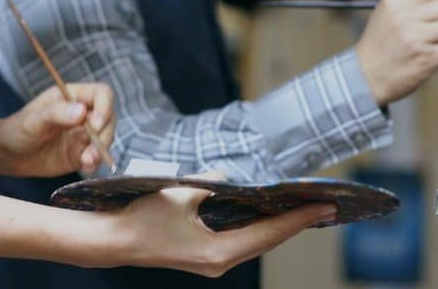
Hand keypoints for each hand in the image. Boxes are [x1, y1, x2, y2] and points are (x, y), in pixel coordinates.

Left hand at [0, 83, 115, 177]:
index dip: (105, 107)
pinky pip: (97, 157)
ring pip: (106, 138)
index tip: (96, 124)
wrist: (8, 155)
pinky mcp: (81, 154)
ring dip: (101, 150)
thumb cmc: (17, 129)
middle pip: (108, 118)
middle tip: (91, 149)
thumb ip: (56, 113)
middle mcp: (82, 113)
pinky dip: (96, 163)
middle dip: (104, 134)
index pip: (102, 94)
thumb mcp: (33, 120)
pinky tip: (86, 167)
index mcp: (72, 96)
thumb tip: (82, 112)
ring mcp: (83, 134)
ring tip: (87, 161)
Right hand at [107, 171, 334, 276]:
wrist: (113, 241)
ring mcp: (212, 262)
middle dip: (296, 223)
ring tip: (304, 210)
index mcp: (218, 251)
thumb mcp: (178, 193)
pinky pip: (241, 243)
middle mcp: (220, 262)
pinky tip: (268, 216)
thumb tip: (224, 175)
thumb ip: (207, 183)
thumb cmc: (142, 217)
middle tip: (324, 206)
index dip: (298, 219)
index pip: (269, 233)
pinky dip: (259, 230)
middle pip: (268, 241)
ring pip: (256, 244)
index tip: (323, 207)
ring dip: (279, 227)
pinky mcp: (204, 256)